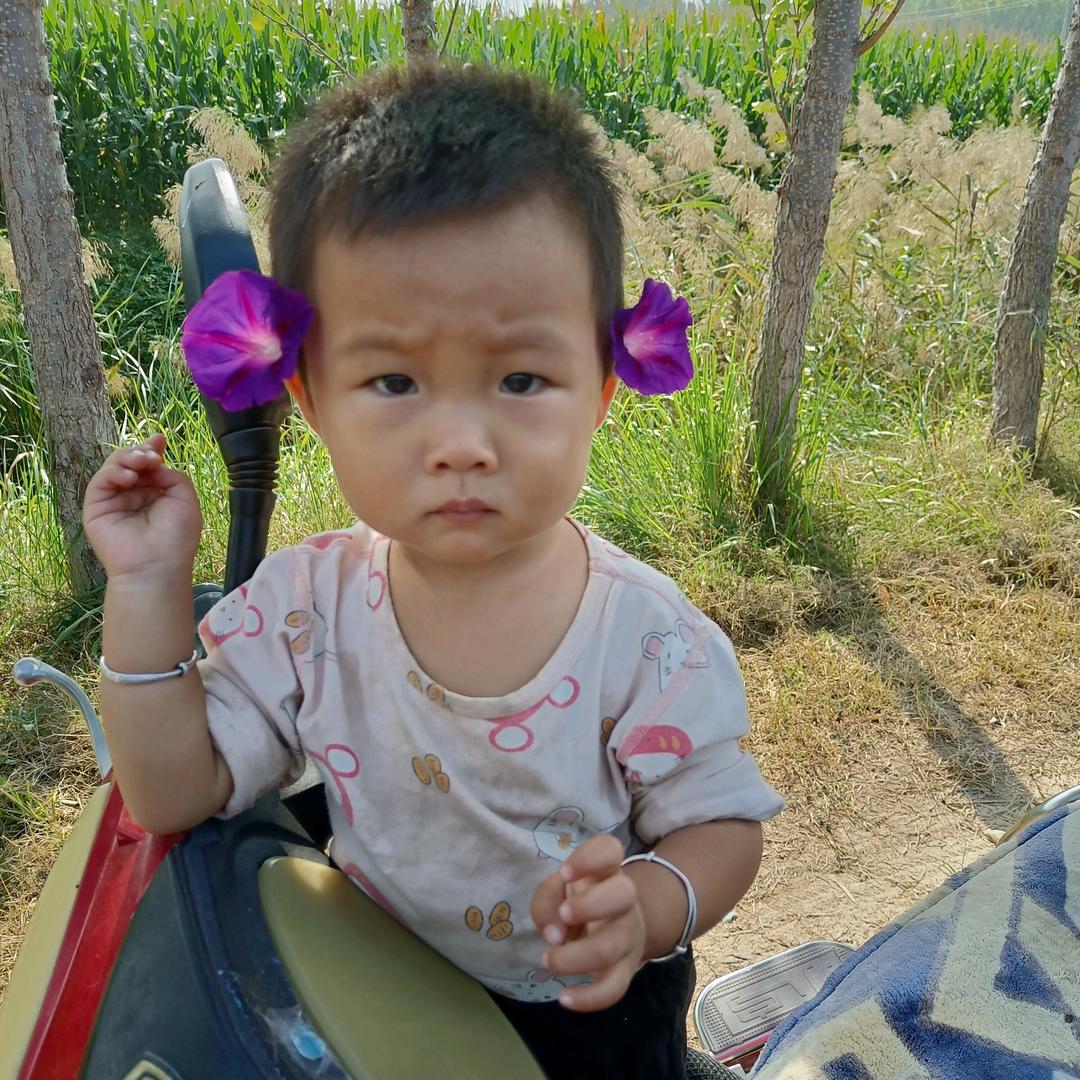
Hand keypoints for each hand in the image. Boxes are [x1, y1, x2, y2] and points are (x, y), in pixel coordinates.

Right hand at [83, 434, 202, 583]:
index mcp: (156, 494)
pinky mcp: (96, 508)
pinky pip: (100, 481)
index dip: (152, 450)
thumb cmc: (176, 538)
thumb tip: (156, 462)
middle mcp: (134, 496)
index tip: (159, 439)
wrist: (156, 567)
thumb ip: (174, 476)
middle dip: (141, 452)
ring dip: (127, 458)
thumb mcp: (186, 501)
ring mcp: (114, 501)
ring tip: (142, 461)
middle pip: (131, 462)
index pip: (149, 466)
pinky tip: (129, 477)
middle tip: (151, 455)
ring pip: (114, 467)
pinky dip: (113, 473)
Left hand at [530, 834, 645, 1011]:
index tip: (565, 872)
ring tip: (548, 958)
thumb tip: (554, 935)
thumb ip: (547, 900)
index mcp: (606, 871)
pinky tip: (564, 998)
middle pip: (623, 893)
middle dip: (590, 905)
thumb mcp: (559, 890)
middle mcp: (624, 899)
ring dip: (576, 955)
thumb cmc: (581, 900)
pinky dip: (590, 998)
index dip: (589, 858)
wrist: (617, 927)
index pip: (610, 850)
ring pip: (613, 945)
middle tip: (563, 914)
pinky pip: (616, 988)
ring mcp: (628, 935)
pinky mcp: (625, 970)